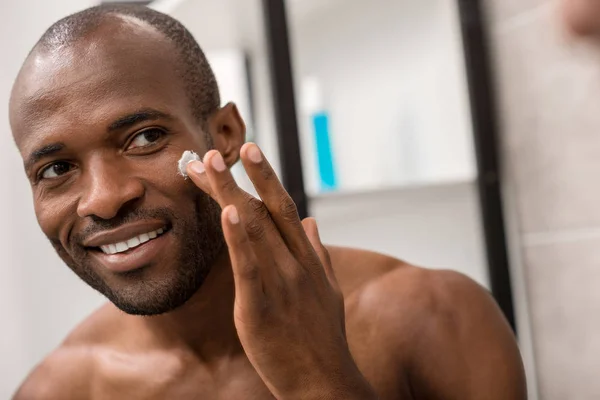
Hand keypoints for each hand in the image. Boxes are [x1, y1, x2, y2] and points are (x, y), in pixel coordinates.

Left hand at [186, 143, 376, 399]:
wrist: (324, 383)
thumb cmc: (323, 339)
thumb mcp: (328, 290)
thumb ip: (319, 253)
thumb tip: (312, 222)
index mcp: (308, 258)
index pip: (283, 207)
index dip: (264, 177)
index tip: (248, 153)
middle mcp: (296, 262)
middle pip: (266, 208)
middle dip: (245, 174)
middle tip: (225, 145)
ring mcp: (281, 282)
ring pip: (253, 227)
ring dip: (228, 191)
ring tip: (207, 165)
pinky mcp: (261, 306)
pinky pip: (248, 264)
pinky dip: (238, 235)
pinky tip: (228, 210)